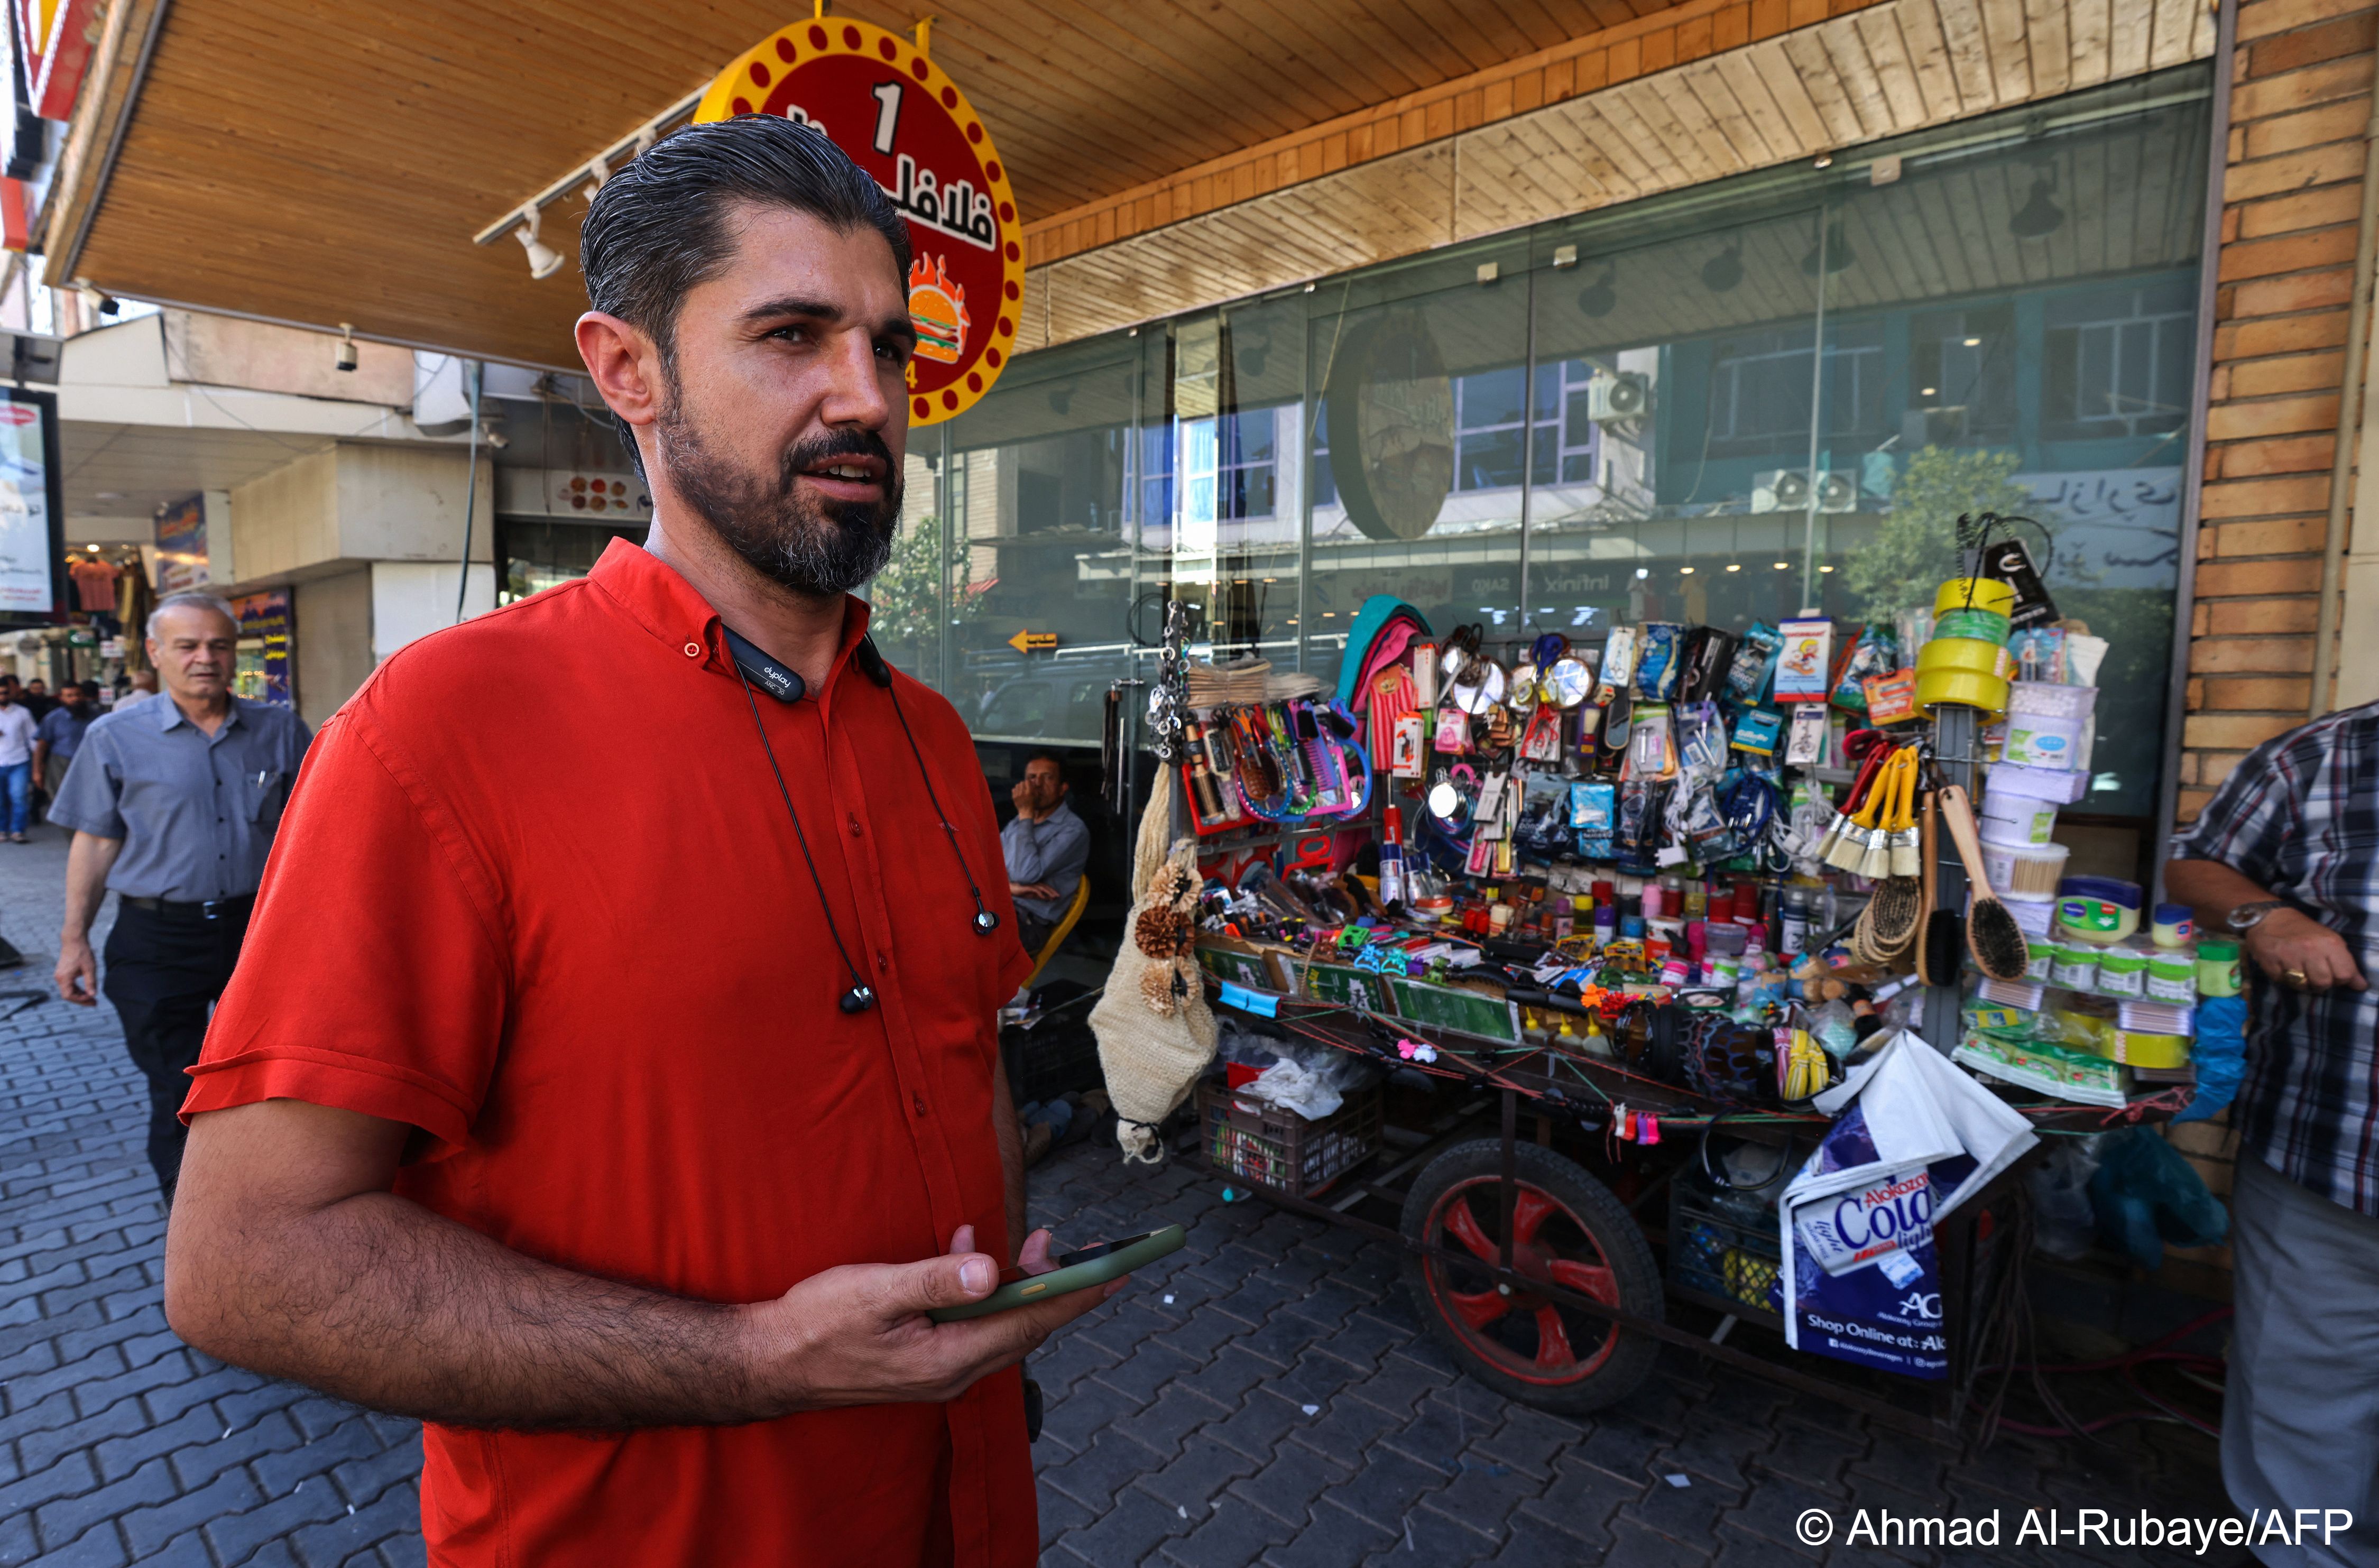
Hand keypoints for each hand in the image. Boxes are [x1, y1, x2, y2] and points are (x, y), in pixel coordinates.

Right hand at [55, 935, 95, 1006]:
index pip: (68, 995)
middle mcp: (59, 978)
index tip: (92, 999)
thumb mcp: (89, 968)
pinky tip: (87, 991)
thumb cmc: (82, 953)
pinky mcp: (63, 973)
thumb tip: (93, 995)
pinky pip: (69, 985)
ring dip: (80, 995)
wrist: (74, 940)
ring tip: (93, 999)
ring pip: (68, 991)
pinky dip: (77, 990)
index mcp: (63, 978)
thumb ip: (91, 982)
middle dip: (81, 1000)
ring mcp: (60, 976)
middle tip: (95, 1003)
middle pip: (68, 995)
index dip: (80, 1000)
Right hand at [742, 1223, 1118, 1411]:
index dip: (1074, 1294)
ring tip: (1034, 1246)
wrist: (769, 1362)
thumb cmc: (816, 1325)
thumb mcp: (874, 1293)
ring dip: (1017, 1284)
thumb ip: (934, 1281)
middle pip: (1022, 1326)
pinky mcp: (924, 1360)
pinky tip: (967, 1255)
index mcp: (947, 1359)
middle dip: (1053, 1285)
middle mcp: (952, 1372)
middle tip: (1074, 1247)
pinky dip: (981, 1291)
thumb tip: (990, 1271)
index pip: (1028, 1323)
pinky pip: (970, 1325)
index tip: (1115, 1273)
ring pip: (998, 1324)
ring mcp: (938, 1369)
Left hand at [1009, 780, 1039, 820]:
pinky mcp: (1014, 797)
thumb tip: (1032, 781)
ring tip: (1022, 789)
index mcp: (1029, 792)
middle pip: (1022, 782)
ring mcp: (1017, 795)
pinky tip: (1019, 792)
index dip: (1028, 782)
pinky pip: (1014, 789)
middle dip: (1024, 783)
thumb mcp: (1036, 796)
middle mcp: (1023, 793)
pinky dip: (1016, 790)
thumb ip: (1034, 788)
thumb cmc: (1032, 804)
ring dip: (1020, 786)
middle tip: (1025, 786)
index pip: (1027, 781)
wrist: (1026, 812)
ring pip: (1017, 785)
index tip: (1029, 783)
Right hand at [1011, 882, 1056, 901]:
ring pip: (1042, 888)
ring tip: (1053, 897)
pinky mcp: (1027, 887)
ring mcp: (1031, 885)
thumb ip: (1039, 896)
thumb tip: (1047, 898)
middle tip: (1058, 896)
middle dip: (1052, 891)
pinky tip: (1043, 897)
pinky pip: (1035, 890)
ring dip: (1048, 892)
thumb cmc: (1021, 891)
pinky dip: (1040, 893)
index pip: (1046, 887)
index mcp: (1036, 885)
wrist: (1011, 889)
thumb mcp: (1032, 895)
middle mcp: (1035, 884)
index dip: (1052, 891)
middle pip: (1045, 887)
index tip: (1057, 896)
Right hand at [2245, 909, 2366, 991]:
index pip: (2344, 974)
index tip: (2334, 973)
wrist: (2270, 918)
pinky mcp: (2270, 962)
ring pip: (2303, 986)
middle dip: (2321, 983)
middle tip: (2315, 974)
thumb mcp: (2330, 940)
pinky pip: (2284, 982)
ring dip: (2303, 983)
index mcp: (2329, 942)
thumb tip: (2361, 986)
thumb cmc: (2304, 931)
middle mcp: (2310, 949)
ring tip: (2300, 972)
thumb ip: (2346, 963)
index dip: (2340, 978)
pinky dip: (2286, 979)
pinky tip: (2285, 968)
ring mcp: (2289, 956)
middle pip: (2323, 983)